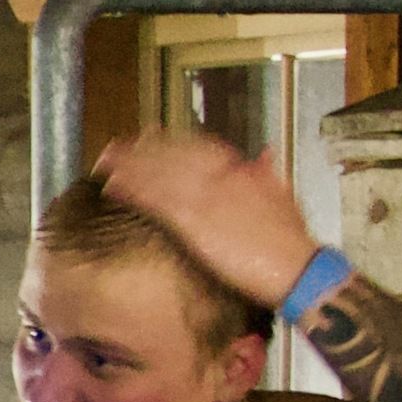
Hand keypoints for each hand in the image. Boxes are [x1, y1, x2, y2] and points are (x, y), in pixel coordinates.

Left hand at [91, 127, 320, 309]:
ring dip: (130, 164)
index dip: (175, 141)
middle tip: (120, 143)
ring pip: (161, 173)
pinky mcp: (195, 222)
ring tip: (106, 158)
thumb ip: (268, 172)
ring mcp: (206, 197)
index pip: (202, 148)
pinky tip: (112, 184)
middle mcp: (220, 178)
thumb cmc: (292, 242)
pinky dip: (133, 189)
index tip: (155, 135)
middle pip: (175, 156)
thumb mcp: (284, 197)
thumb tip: (264, 152)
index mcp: (241, 172)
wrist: (296, 267)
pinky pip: (157, 200)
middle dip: (146, 148)